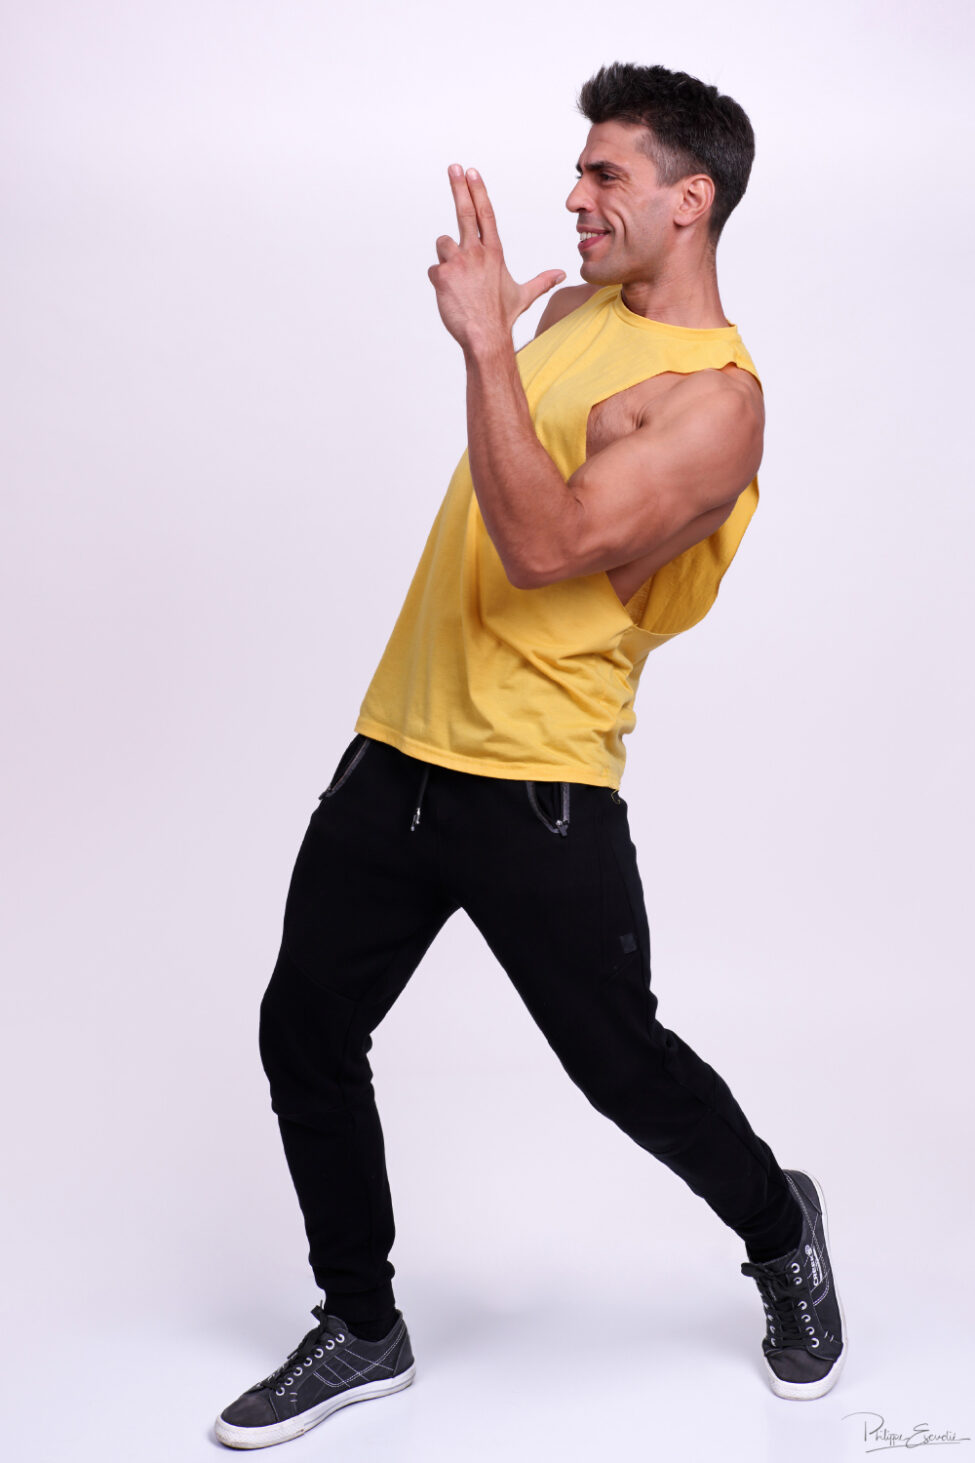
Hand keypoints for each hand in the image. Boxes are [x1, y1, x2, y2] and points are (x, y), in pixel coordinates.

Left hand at [428, 165, 564, 353]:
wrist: (486, 336)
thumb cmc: (502, 317)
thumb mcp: (524, 295)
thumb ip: (542, 281)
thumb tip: (562, 274)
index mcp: (494, 253)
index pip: (486, 214)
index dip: (478, 191)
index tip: (472, 173)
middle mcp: (477, 252)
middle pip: (465, 212)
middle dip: (459, 186)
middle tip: (453, 167)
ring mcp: (459, 261)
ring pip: (443, 245)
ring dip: (446, 259)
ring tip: (458, 282)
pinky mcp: (442, 274)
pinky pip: (434, 269)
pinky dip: (439, 281)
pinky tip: (450, 295)